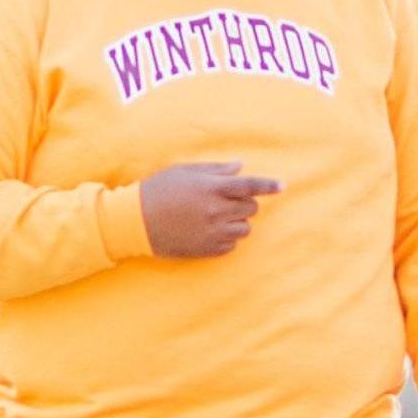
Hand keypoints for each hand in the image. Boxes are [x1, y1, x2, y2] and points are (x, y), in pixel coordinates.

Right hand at [139, 162, 280, 257]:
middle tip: (225, 199)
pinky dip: (227, 237)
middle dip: (244, 202)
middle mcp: (216, 211)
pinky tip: (210, 230)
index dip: (268, 186)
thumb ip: (215, 170)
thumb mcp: (185, 172)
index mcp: (212, 188)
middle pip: (250, 208)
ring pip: (245, 228)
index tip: (282, 187)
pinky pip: (232, 245)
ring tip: (217, 216)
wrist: (135, 222)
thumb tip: (240, 167)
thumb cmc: (158, 190)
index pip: (250, 186)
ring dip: (237, 221)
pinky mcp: (207, 249)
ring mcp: (212, 232)